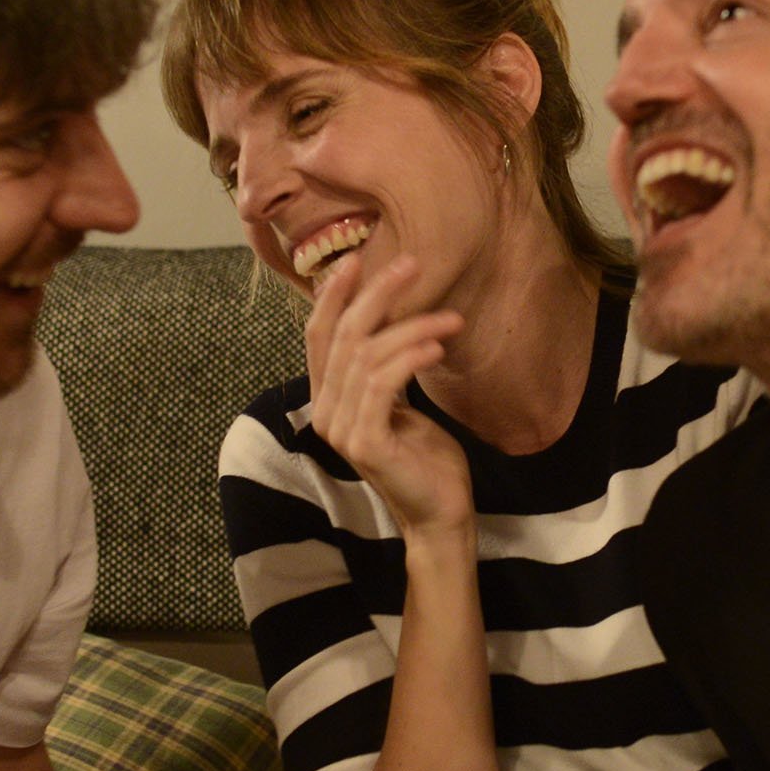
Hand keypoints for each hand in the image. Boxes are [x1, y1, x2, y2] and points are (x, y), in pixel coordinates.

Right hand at [306, 253, 471, 532]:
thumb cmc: (425, 457)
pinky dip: (410, 357)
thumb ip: (384, 368)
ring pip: (367, 355)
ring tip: (450, 320)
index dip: (334, 295)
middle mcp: (324, 412)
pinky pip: (383, 383)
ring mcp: (341, 430)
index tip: (358, 258)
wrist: (440, 512)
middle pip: (342, 336)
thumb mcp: (400, 401)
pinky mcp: (364, 443)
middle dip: (377, 294)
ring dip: (412, 327)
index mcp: (327, 399)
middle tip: (412, 265)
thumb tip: (391, 319)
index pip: (319, 335)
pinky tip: (437, 347)